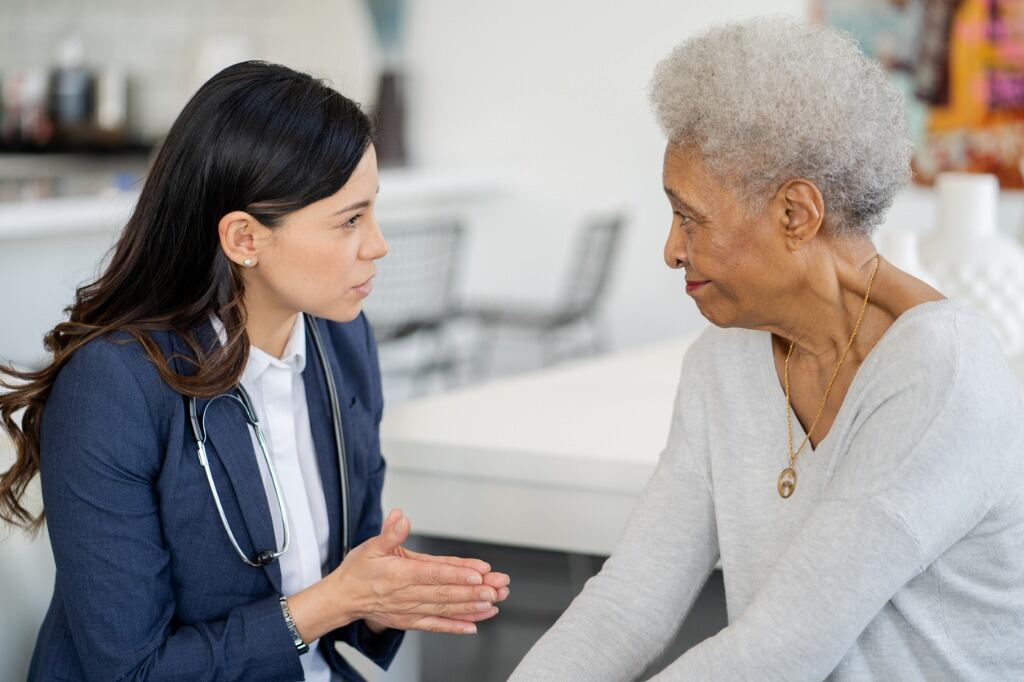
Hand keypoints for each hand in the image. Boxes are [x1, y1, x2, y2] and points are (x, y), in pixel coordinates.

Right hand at [288, 509, 508, 640]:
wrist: (342, 598)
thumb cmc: (358, 570)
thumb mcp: (371, 545)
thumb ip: (389, 532)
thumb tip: (401, 517)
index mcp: (401, 573)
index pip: (434, 573)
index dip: (457, 573)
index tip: (479, 573)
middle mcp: (408, 594)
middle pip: (446, 593)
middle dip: (474, 591)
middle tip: (497, 588)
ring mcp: (411, 610)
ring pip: (446, 610)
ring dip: (471, 607)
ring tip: (494, 603)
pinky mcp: (411, 621)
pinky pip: (436, 625)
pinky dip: (456, 626)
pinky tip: (474, 626)